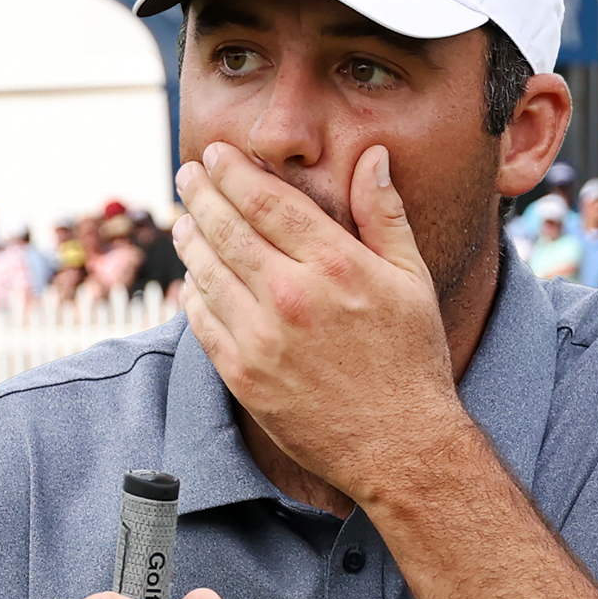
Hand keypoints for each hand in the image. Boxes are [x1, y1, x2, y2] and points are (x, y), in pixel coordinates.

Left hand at [171, 142, 460, 506]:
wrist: (398, 443)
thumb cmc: (410, 358)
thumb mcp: (412, 279)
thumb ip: (385, 215)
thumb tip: (371, 158)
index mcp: (336, 266)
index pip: (267, 201)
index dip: (234, 172)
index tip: (217, 155)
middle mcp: (292, 296)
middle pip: (227, 229)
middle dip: (201, 194)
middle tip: (188, 174)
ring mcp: (260, 337)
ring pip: (206, 271)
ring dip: (190, 238)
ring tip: (184, 218)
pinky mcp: (240, 373)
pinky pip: (200, 319)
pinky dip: (190, 291)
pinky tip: (190, 275)